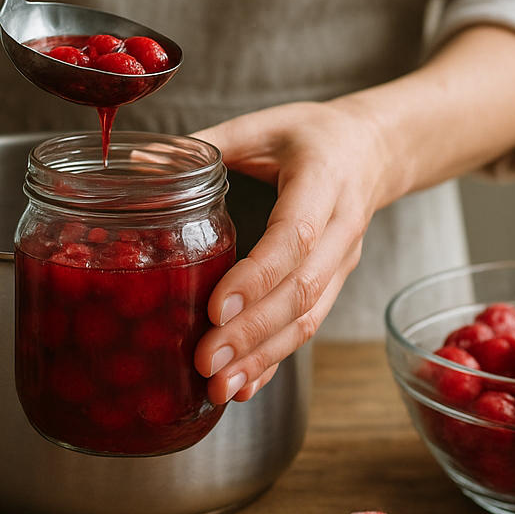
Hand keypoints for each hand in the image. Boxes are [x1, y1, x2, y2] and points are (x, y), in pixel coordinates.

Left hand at [191, 101, 390, 405]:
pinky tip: (244, 385)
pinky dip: (276, 360)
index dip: (258, 276)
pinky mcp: (334, 284)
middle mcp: (341, 228)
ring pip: (308, 319)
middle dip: (253, 332)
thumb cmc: (312, 136)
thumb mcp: (262, 127)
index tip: (217, 307)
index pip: (296, 236)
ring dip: (263, 357)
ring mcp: (342, 263)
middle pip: (301, 290)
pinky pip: (307, 328)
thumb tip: (139, 163)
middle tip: (206, 361)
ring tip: (218, 386)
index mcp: (323, 181)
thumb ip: (205, 144)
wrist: (375, 150)